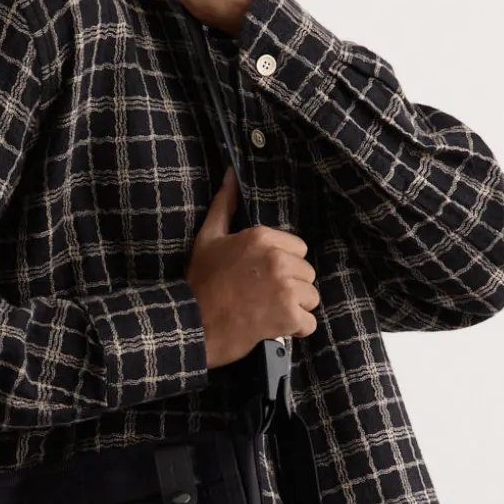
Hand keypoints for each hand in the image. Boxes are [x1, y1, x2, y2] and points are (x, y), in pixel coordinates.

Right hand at [185, 167, 319, 369]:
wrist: (192, 324)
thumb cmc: (200, 283)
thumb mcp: (207, 239)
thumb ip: (223, 206)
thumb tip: (230, 174)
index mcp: (261, 238)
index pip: (298, 249)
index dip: (284, 265)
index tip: (264, 277)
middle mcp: (277, 259)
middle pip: (307, 274)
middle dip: (291, 287)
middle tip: (265, 298)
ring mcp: (285, 288)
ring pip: (310, 297)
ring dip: (295, 309)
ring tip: (269, 313)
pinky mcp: (288, 316)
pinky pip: (309, 323)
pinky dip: (295, 329)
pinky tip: (275, 328)